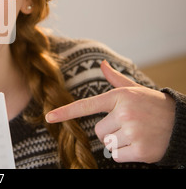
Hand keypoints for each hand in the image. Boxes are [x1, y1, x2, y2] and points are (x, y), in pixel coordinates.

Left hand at [45, 60, 175, 163]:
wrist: (181, 123)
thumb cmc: (152, 105)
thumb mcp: (134, 90)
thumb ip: (115, 79)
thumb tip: (102, 64)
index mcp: (119, 97)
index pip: (86, 106)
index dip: (66, 112)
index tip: (49, 117)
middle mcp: (124, 113)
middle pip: (98, 131)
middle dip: (110, 130)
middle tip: (129, 125)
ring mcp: (133, 132)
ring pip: (108, 144)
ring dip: (119, 142)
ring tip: (137, 133)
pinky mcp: (141, 150)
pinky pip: (118, 156)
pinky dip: (127, 154)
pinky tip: (141, 144)